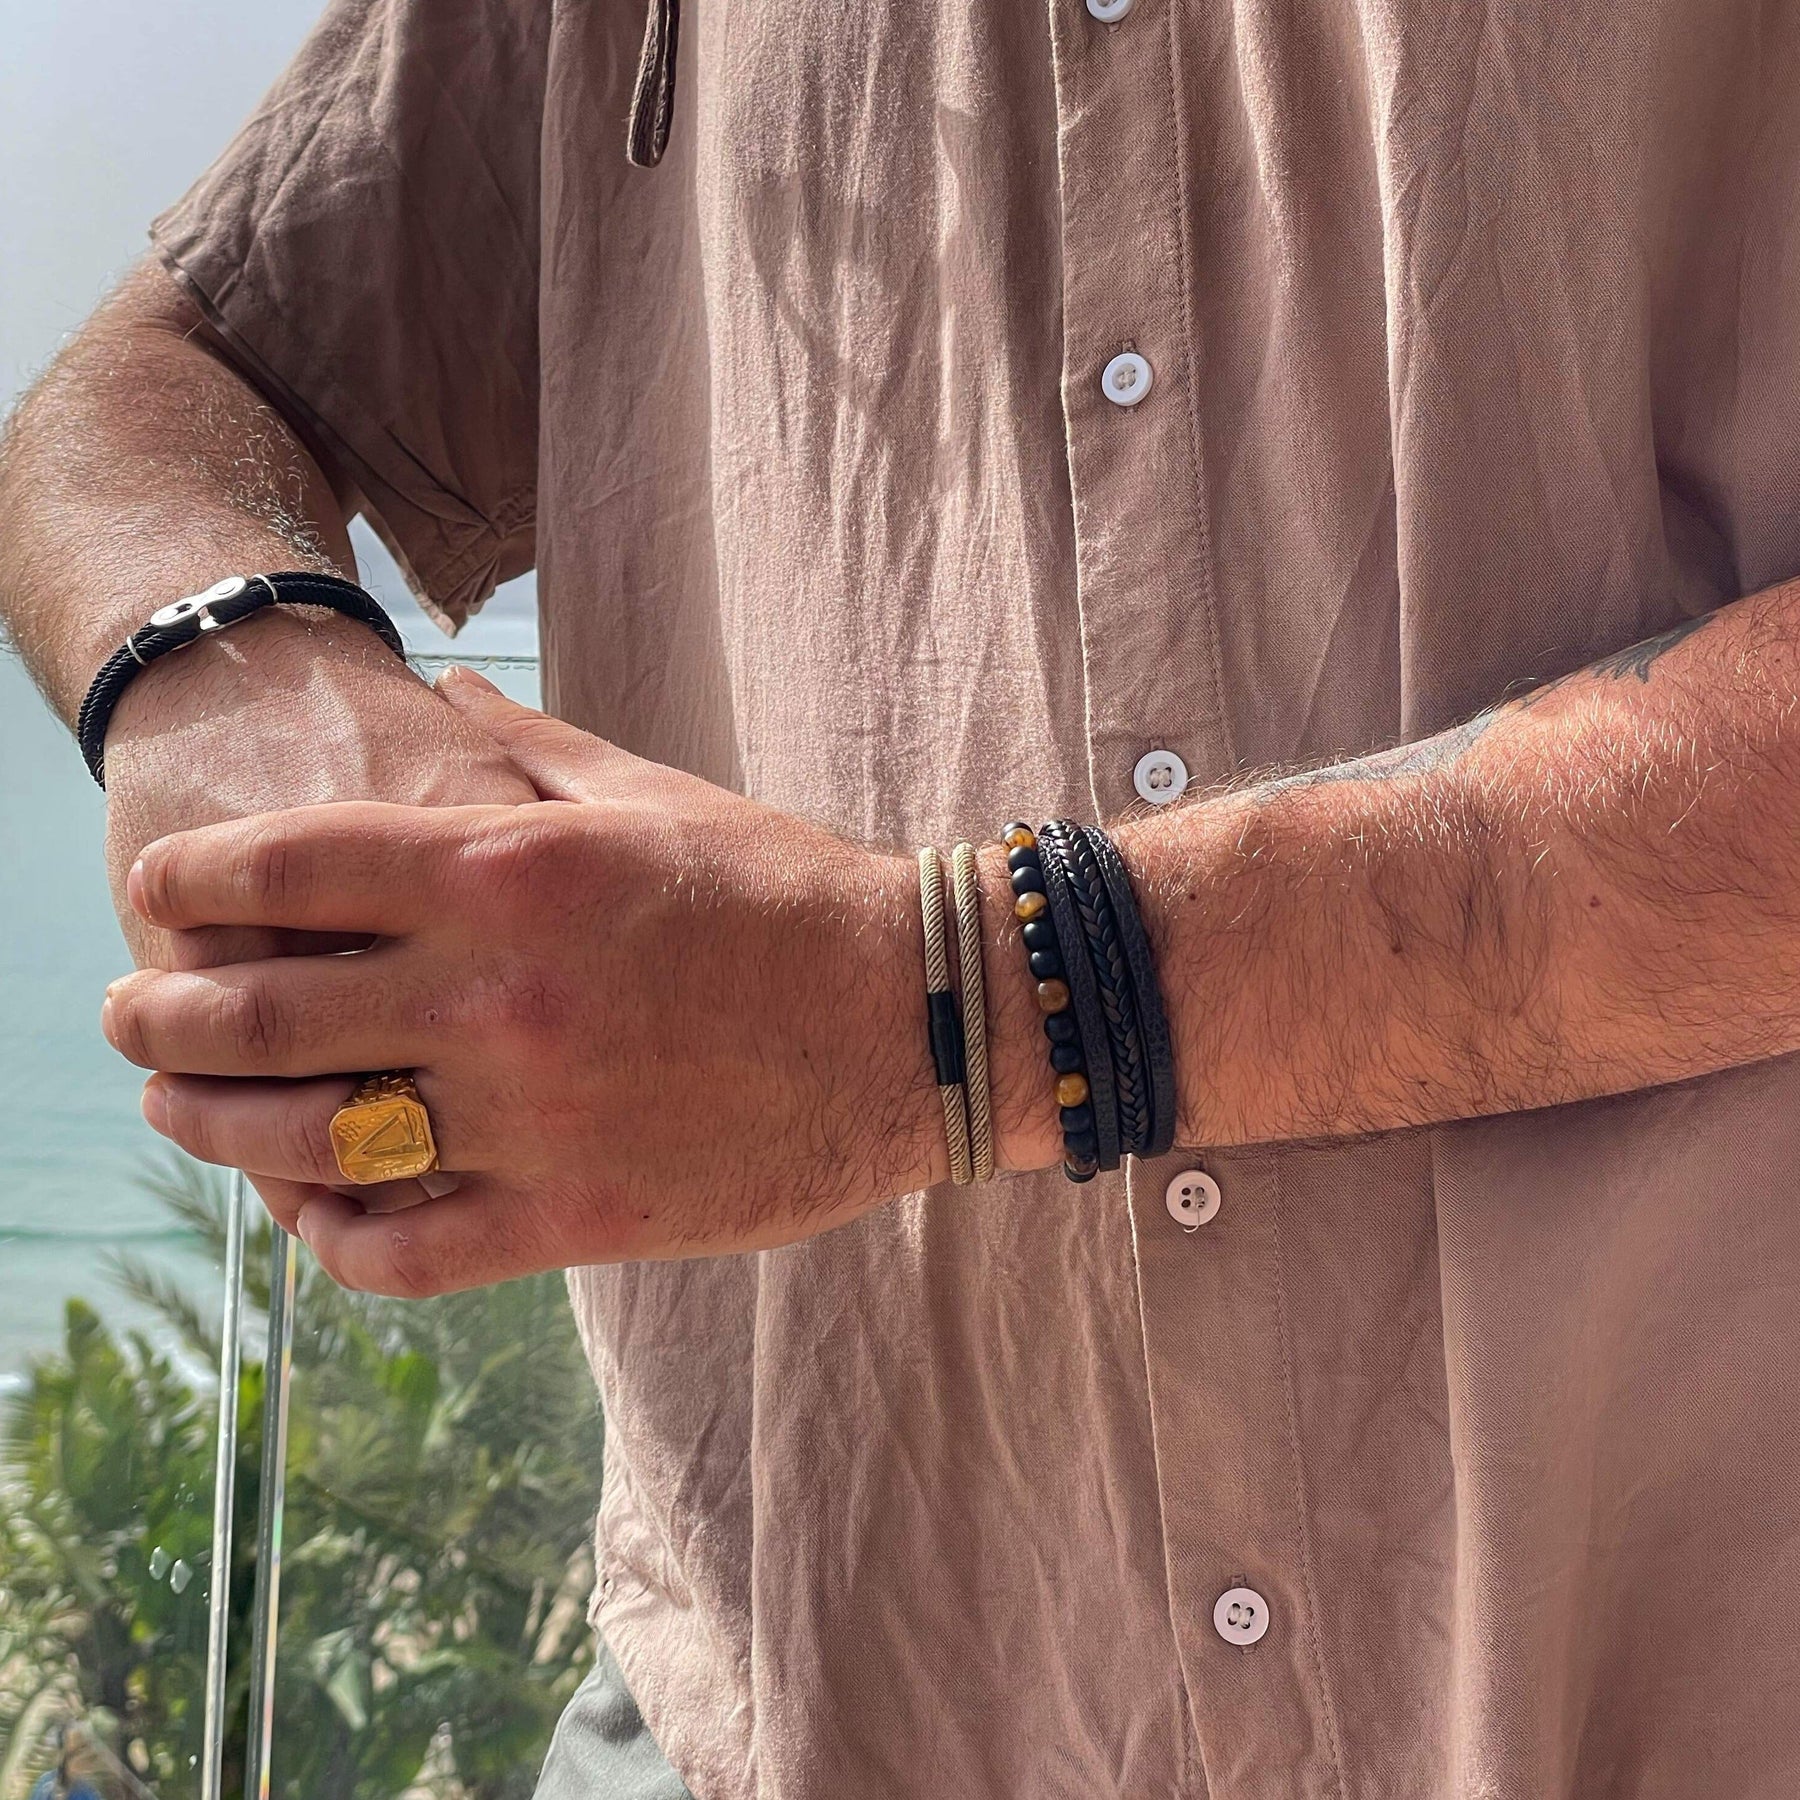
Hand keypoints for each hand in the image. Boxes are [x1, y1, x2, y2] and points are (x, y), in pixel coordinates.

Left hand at [101, 670, 982, 1293]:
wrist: (919, 1021)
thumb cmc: (787, 894)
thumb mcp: (657, 794)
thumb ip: (530, 746)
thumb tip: (443, 691)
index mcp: (517, 872)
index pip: (286, 865)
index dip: (189, 876)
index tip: (157, 888)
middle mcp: (503, 995)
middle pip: (260, 1011)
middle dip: (159, 1009)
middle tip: (128, 1010)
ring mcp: (535, 1118)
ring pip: (308, 1142)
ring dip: (212, 1124)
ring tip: (177, 1104)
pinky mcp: (576, 1218)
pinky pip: (405, 1252)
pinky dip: (331, 1241)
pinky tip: (308, 1213)